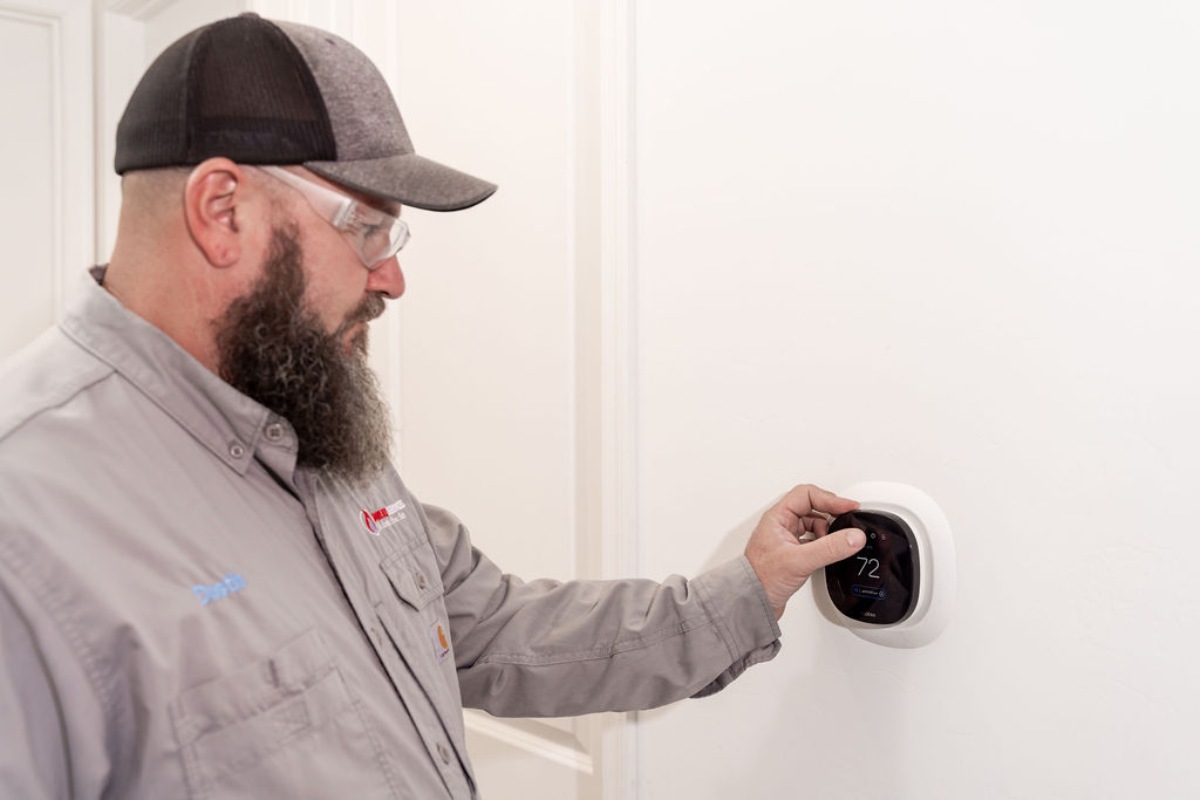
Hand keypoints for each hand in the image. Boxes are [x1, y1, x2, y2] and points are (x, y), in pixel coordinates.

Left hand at [743, 484, 865, 618]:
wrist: (752, 601)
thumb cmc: (762, 578)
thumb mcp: (800, 560)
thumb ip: (829, 548)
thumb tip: (853, 537)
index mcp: (777, 517)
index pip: (807, 495)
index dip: (830, 499)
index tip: (848, 507)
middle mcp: (781, 524)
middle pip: (812, 507)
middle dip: (831, 514)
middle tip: (847, 522)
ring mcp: (787, 538)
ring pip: (813, 524)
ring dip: (827, 531)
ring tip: (833, 543)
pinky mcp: (792, 552)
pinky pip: (813, 540)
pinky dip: (824, 544)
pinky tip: (827, 553)